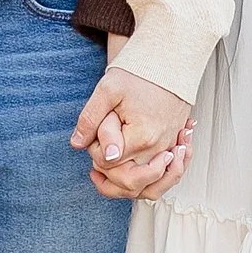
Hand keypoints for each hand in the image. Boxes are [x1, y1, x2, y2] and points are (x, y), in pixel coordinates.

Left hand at [73, 65, 190, 201]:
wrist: (169, 63)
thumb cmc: (139, 74)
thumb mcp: (108, 90)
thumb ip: (91, 119)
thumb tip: (78, 145)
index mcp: (142, 138)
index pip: (108, 164)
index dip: (94, 151)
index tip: (97, 131)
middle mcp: (159, 150)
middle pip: (127, 183)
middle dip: (109, 172)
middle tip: (101, 149)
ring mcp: (169, 151)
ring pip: (148, 189)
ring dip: (127, 185)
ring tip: (110, 170)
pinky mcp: (173, 148)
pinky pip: (164, 178)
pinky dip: (149, 180)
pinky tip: (131, 168)